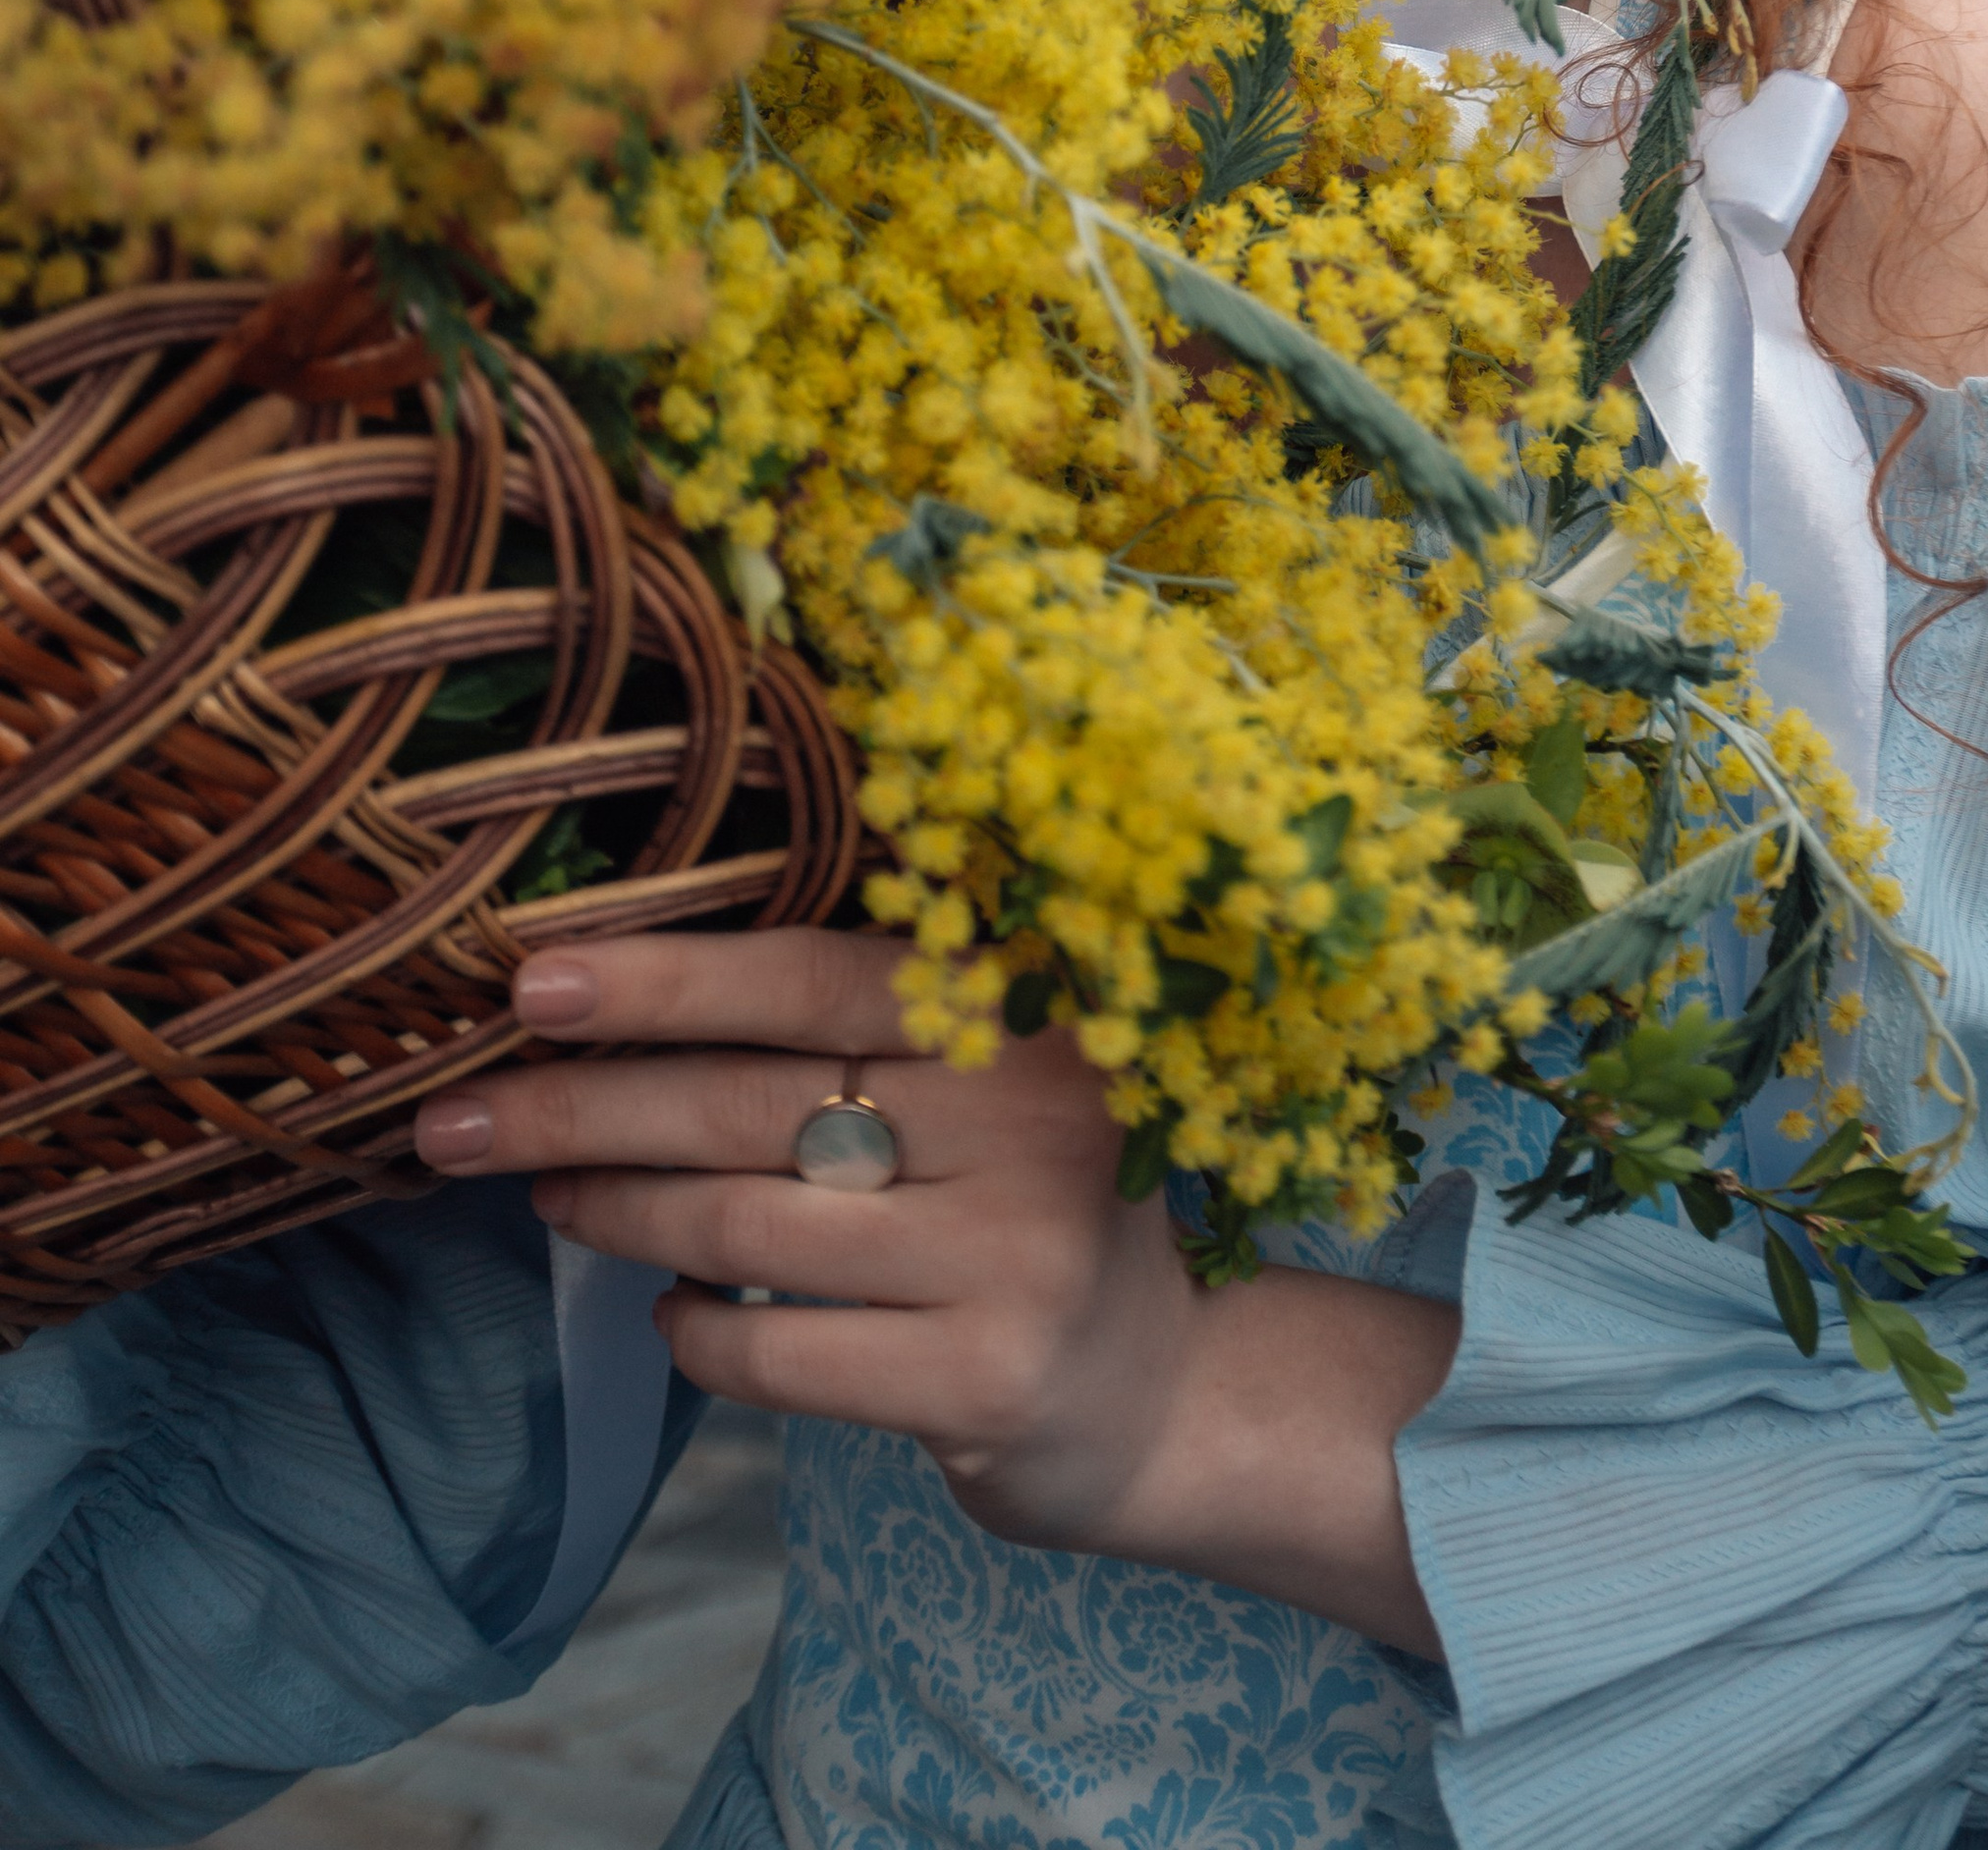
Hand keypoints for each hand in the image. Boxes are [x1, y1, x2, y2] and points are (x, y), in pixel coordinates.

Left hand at [412, 930, 1456, 1649]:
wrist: (1156, 1387)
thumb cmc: (1023, 1196)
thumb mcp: (982, 1079)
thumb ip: (852, 1030)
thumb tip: (610, 1000)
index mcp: (1026, 1007)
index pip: (811, 976)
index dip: (664, 977)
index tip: (530, 980)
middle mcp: (1033, 1115)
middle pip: (753, 1103)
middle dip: (581, 1107)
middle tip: (454, 1119)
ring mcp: (1016, 1253)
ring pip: (745, 1226)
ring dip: (616, 1213)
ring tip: (549, 1200)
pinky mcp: (985, 1380)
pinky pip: (780, 1352)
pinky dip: (697, 1332)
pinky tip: (667, 1313)